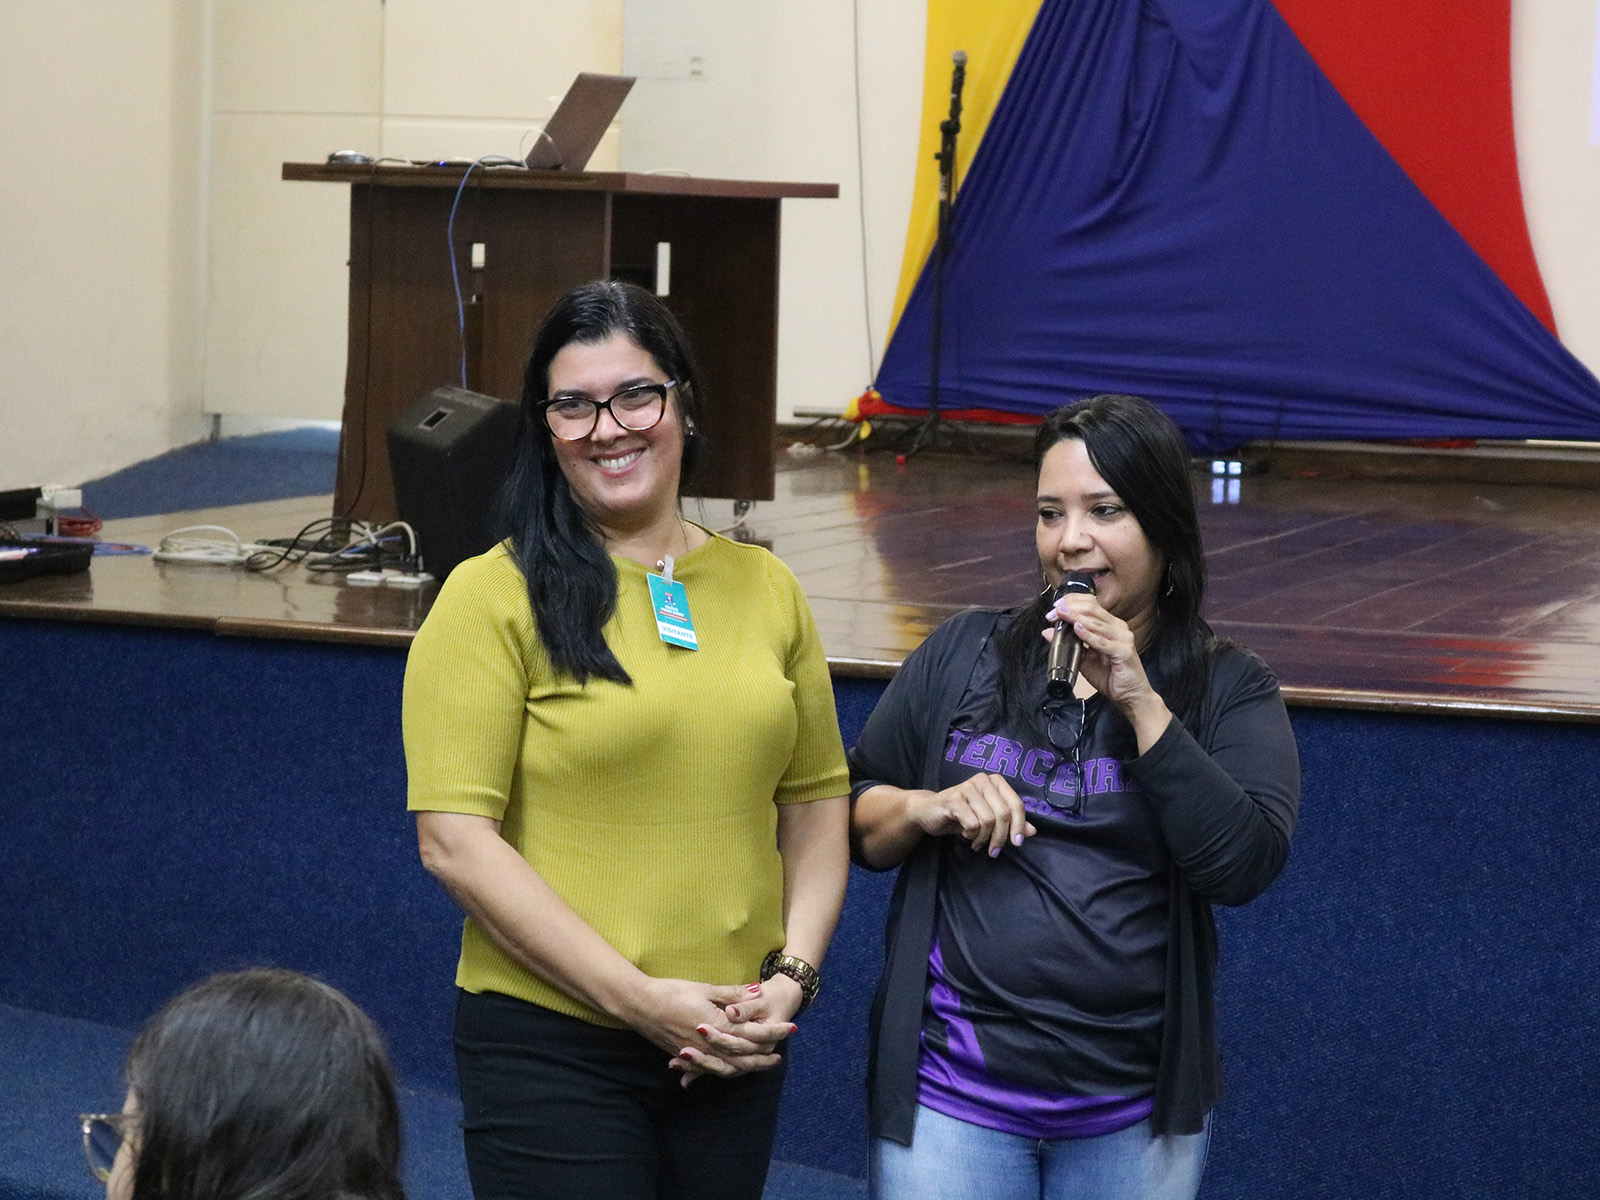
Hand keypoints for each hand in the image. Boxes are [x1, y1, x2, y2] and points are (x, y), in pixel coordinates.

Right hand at [670, 975, 802, 1085]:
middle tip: (779, 1058)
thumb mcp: (705, 988)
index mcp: (718, 1025)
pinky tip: (727, 1072)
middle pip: (744, 1057)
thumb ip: (732, 993)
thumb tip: (758, 991)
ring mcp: (696, 1053)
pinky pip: (708, 1070)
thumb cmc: (671, 992)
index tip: (791, 1028)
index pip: (754, 1033)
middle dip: (764, 1058)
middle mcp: (709, 1045)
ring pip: (727, 1068)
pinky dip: (721, 1072)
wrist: (640, 1005)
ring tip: (759, 1067)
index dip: (774, 1031)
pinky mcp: (684, 1056)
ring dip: (745, 1068)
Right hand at [901, 773, 1035, 856]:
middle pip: (1004, 814)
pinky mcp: (954, 799)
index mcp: (995, 782)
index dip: (1019, 826)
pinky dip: (971, 835)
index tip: (1017, 843)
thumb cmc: (961, 814)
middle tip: (994, 852)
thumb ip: (1011, 822)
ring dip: (984, 838)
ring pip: (988, 821)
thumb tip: (1032, 831)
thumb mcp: (989, 819)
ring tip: (976, 843)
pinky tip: (965, 835)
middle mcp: (983, 780)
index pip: (1016, 804)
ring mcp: (968, 788)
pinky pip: (972, 824)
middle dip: (1001, 838)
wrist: (929, 812)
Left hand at [1045, 594, 1170, 749]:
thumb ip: (1069, 644)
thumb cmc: (1111, 677)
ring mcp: (1123, 639)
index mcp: (1111, 626)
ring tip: (1061, 615)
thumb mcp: (1084, 659)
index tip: (1055, 607)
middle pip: (1093, 610)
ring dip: (1076, 618)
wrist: (1131, 697)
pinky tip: (1077, 629)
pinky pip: (1103, 642)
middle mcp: (1118, 628)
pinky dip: (1089, 635)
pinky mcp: (1123, 652)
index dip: (1072, 602)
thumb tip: (1047, 632)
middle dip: (1071, 608)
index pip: (1092, 605)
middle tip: (1053, 612)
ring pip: (1096, 623)